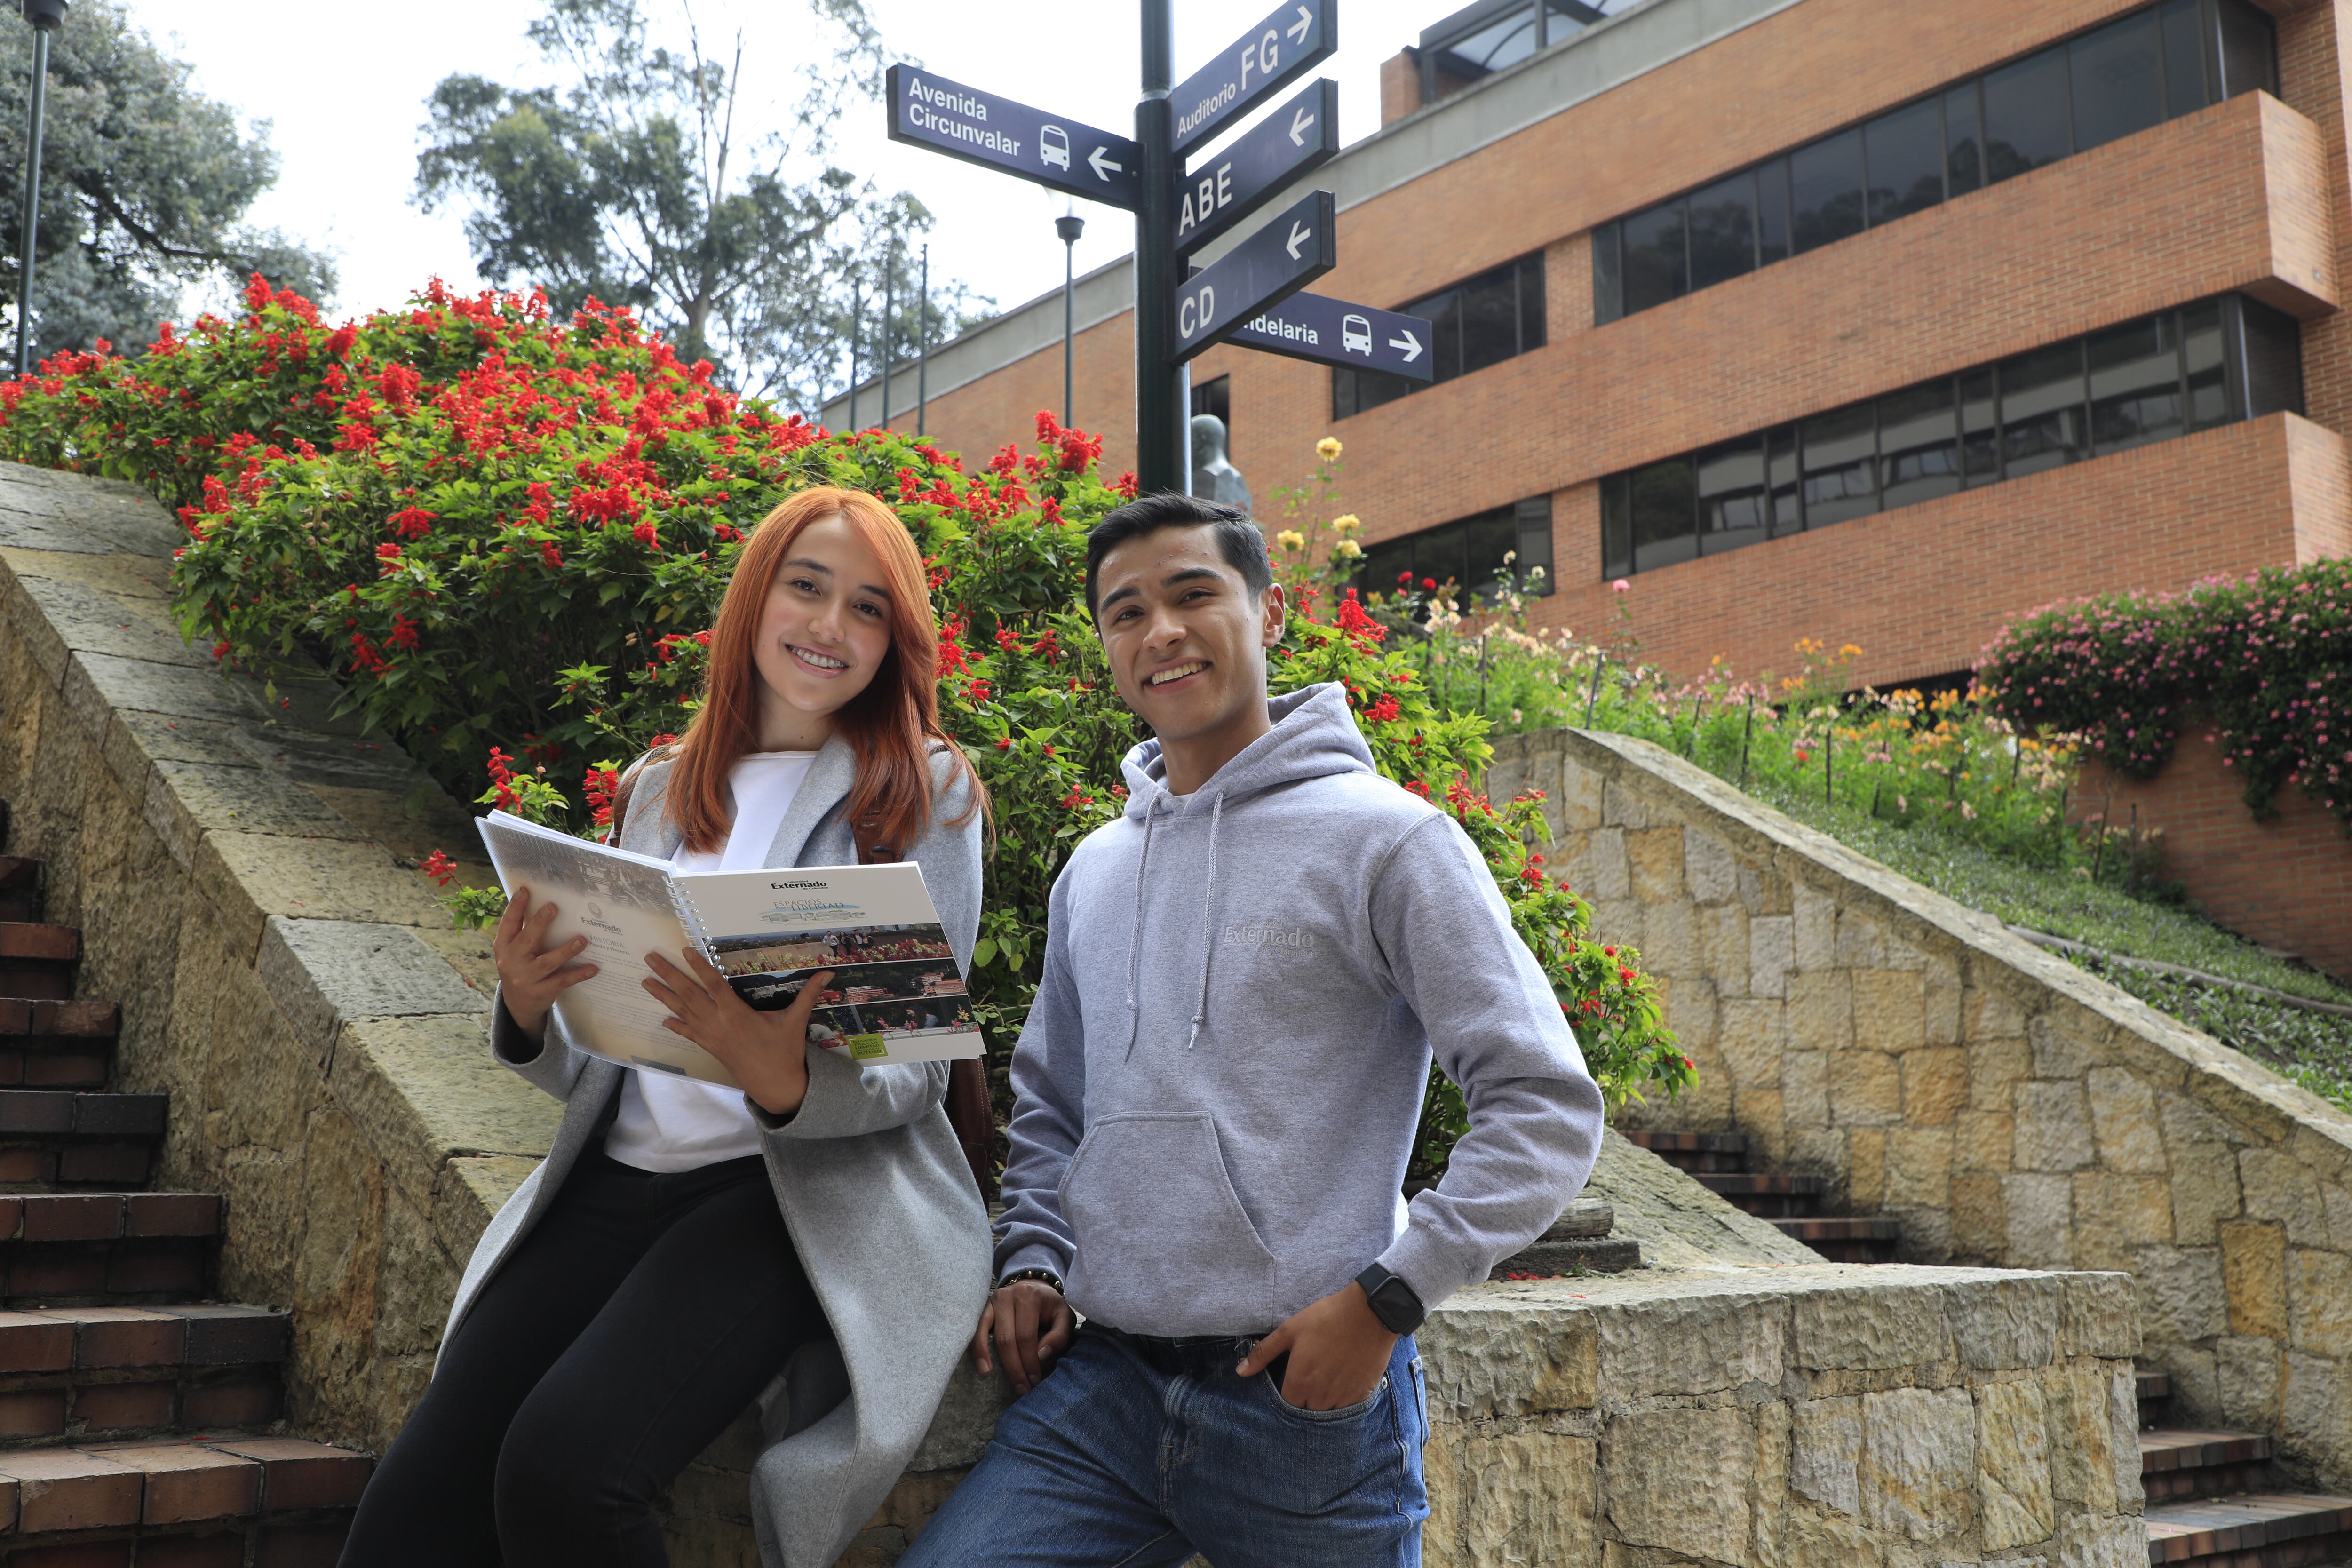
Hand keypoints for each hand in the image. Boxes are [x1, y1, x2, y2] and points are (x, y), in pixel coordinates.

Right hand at [493, 887, 597, 1043]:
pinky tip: (593, 968)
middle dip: (539, 923)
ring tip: (582, 940)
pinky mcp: (540, 992)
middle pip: (526, 940)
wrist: (517, 1004)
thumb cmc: (519, 967)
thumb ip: (522, 932)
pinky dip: (578, 975)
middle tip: (553, 907)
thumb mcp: (512, 951)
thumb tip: (543, 904)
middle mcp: (511, 962)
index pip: (508, 924)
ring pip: (547, 962)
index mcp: (503, 947)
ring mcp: (525, 978)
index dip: (514, 907)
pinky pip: (562, 981)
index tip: (525, 891)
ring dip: (565, 951)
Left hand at [642, 955, 832, 1117]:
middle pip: (688, 994)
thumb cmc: (785, 1053)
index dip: (699, 965)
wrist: (775, 1086)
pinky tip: (664, 1020)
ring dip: (663, 996)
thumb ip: (808, 995)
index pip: (713, 984)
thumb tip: (827, 973)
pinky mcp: (712, 1049)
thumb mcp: (795, 1022)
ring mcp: (712, 1037)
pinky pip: (690, 1034)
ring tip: (645, 980)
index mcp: (737, 1014)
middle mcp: (719, 1024)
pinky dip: (677, 1025)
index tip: (684, 949)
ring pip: (682, 1012)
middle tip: (650, 958)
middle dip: (669, 975)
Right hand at [970, 1279, 1074, 1394]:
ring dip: (991, 1360)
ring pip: (990, 1336)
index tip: (1035, 1380)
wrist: (1033, 1286)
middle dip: (1014, 1367)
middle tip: (1021, 1388)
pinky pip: (976, 1330)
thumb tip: (1041, 1355)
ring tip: (993, 1378)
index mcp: (1030, 1297)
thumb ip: (1059, 1335)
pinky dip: (977, 1350)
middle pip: (1007, 1338)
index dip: (1030, 1361)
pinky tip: (982, 1367)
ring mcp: (993, 1302)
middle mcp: (1008, 1296)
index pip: (1026, 1335)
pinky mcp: (984, 1308)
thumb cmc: (1050, 1306)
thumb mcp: (1063, 1316)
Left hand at [1235, 1283, 1398, 1410]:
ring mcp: (1342, 1398)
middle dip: (1304, 1400)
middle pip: (1306, 1412)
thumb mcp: (1289, 1331)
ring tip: (1325, 1379)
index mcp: (1299, 1383)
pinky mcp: (1361, 1395)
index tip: (1292, 1381)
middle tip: (1309, 1378)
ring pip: (1326, 1413)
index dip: (1287, 1394)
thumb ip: (1263, 1353)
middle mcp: (1319, 1397)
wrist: (1369, 1314)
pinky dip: (1342, 1400)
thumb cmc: (1326, 1318)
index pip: (1286, 1406)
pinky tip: (1342, 1380)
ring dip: (1322, 1402)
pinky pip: (1347, 1409)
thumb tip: (1240, 1372)